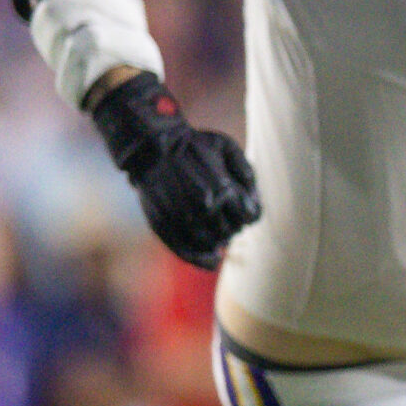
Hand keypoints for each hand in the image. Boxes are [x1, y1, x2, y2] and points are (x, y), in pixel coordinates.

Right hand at [88, 73, 260, 268]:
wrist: (151, 146)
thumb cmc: (192, 145)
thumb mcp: (226, 147)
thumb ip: (246, 172)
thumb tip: (255, 202)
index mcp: (222, 189)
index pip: (250, 217)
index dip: (249, 213)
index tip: (243, 209)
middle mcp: (203, 207)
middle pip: (231, 231)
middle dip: (232, 224)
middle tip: (225, 215)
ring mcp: (181, 219)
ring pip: (210, 244)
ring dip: (217, 240)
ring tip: (214, 229)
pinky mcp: (163, 226)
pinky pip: (186, 252)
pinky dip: (201, 259)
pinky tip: (211, 260)